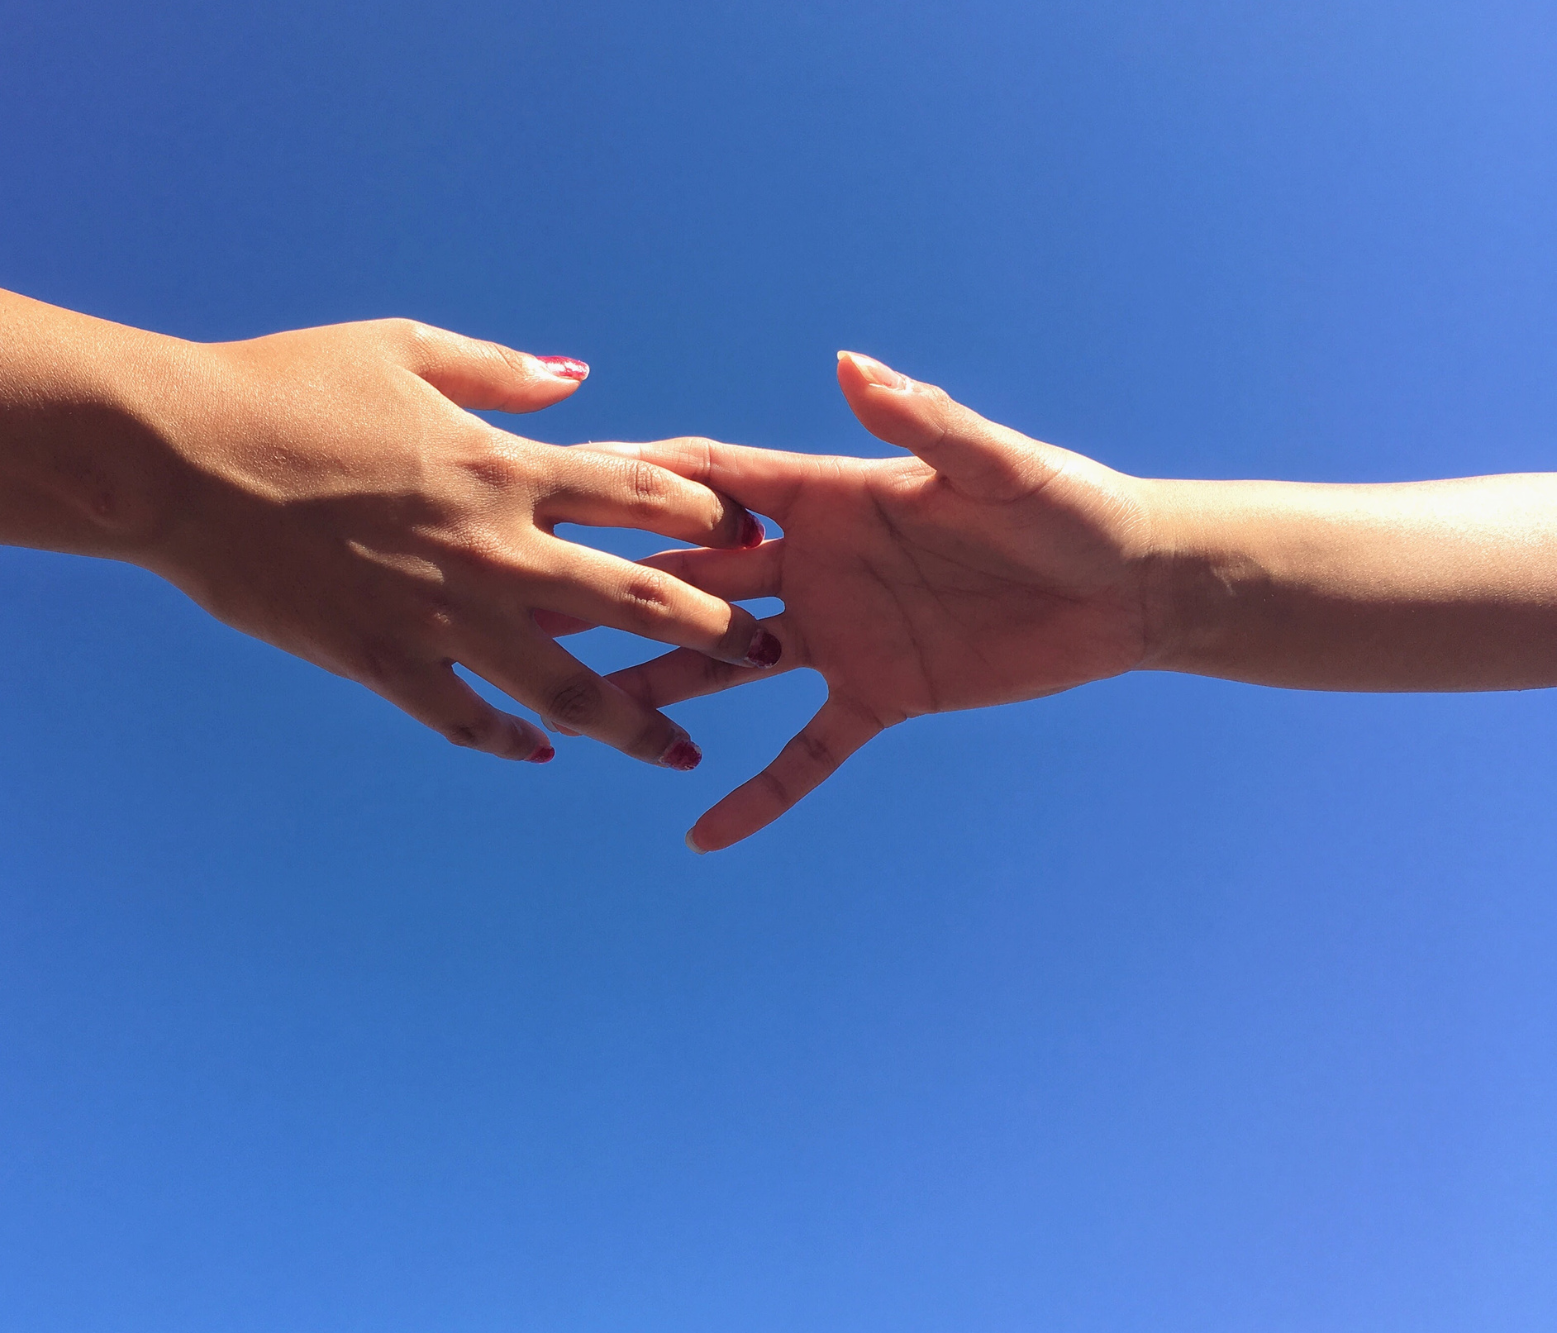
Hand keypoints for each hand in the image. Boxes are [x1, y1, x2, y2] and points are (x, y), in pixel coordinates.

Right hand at [133, 319, 777, 767]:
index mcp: (505, 466)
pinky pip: (468, 722)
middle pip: (639, 603)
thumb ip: (500, 372)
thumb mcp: (401, 349)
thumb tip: (578, 382)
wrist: (180, 460)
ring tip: (685, 749)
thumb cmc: (286, 388)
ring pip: (570, 691)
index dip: (711, 514)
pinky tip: (543, 754)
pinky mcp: (384, 667)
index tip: (756, 535)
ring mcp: (443, 618)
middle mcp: (494, 551)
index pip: (643, 492)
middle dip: (717, 631)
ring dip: (638, 723)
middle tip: (771, 655)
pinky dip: (509, 741)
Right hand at [593, 351, 1157, 846]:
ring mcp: (836, 634)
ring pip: (723, 668)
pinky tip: (700, 833)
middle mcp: (813, 565)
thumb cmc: (1063, 502)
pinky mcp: (876, 695)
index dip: (640, 488)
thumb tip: (849, 365)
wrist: (1125, 585)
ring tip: (581, 719)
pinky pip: (804, 754)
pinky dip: (758, 794)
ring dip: (657, 690)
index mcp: (827, 496)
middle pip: (691, 581)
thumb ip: (921, 421)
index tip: (557, 489)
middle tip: (529, 613)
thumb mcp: (993, 464)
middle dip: (614, 593)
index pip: (713, 488)